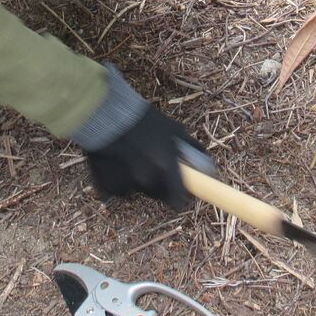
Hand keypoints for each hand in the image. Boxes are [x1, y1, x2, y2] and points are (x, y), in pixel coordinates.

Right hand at [85, 106, 212, 209]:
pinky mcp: (107, 187)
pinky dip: (120, 180)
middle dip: (161, 185)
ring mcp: (126, 185)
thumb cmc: (145, 121)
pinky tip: (118, 161)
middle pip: (159, 196)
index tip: (183, 196)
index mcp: (166, 168)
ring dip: (139, 181)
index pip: (179, 201)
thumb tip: (209, 168)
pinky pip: (120, 189)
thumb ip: (193, 150)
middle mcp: (147, 180)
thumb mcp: (175, 130)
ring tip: (133, 158)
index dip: (182, 199)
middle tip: (155, 165)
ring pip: (139, 191)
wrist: (106, 113)